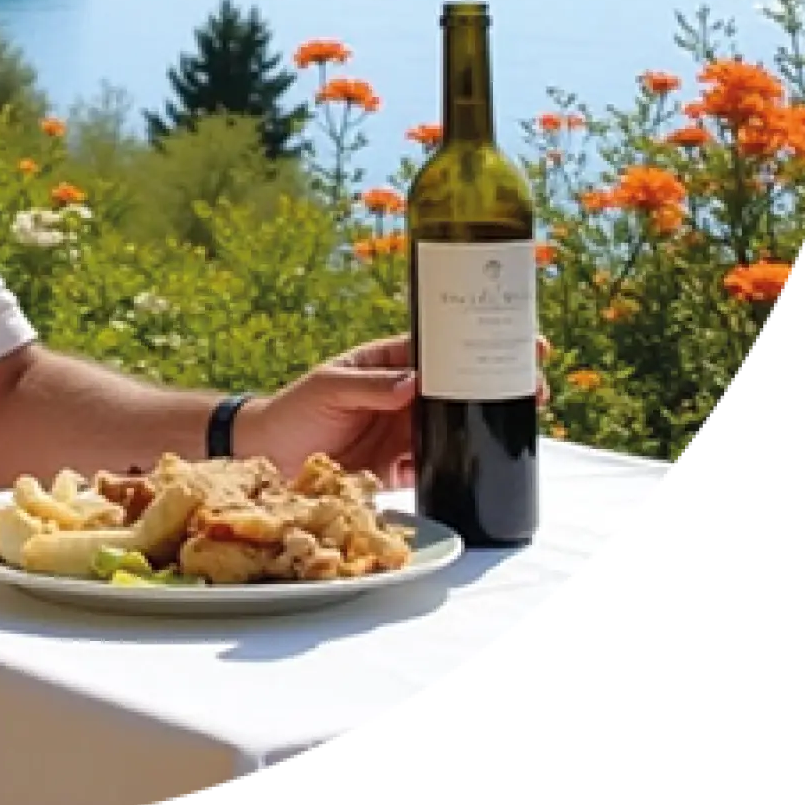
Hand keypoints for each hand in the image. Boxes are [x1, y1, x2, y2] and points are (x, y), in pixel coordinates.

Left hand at [239, 334, 550, 489]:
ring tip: (527, 413)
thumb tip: (413, 384)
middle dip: (497, 378)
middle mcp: (403, 395)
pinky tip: (491, 458)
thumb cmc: (294, 410)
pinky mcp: (402, 468)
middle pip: (459, 385)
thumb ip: (369, 386)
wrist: (269, 458)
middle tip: (536, 379)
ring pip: (457, 423)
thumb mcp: (328, 387)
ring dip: (489, 420)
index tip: (513, 337)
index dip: (474, 340)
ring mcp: (405, 430)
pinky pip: (442, 463)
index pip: (438, 347)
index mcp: (387, 364)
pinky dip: (465, 462)